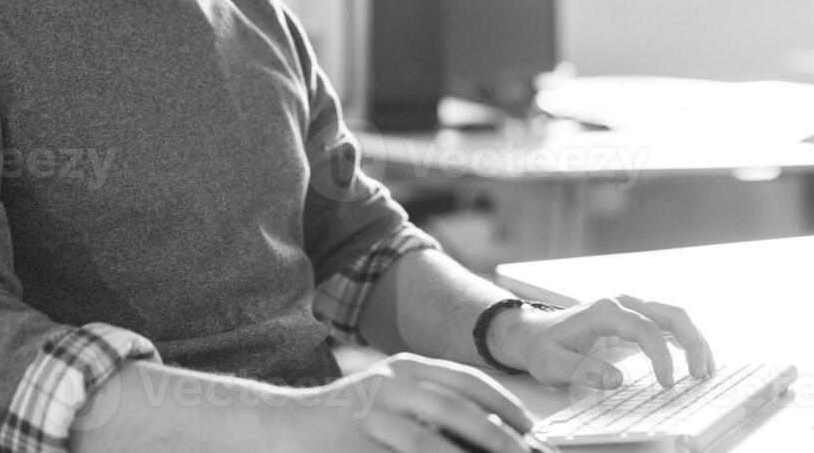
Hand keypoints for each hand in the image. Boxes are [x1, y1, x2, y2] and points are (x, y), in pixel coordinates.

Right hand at [287, 352, 535, 452]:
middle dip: (496, 435)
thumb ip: (430, 406)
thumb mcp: (389, 397)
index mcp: (403, 368)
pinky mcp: (356, 445)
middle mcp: (389, 385)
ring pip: (429, 441)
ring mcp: (370, 416)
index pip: (464, 380)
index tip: (530, 426)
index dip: (502, 403)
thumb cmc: (347, 417)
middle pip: (455, 407)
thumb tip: (490, 431)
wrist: (283, 426)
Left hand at [492, 295, 714, 388]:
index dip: (661, 356)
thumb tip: (617, 380)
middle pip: (669, 313)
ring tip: (705, 370)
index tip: (667, 383)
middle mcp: (622, 303)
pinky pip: (667, 324)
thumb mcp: (553, 364)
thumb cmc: (544, 349)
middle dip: (692, 341)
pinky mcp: (634, 318)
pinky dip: (685, 340)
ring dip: (694, 339)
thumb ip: (582, 372)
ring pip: (673, 315)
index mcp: (603, 311)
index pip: (644, 328)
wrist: (534, 333)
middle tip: (701, 374)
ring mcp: (630, 308)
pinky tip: (695, 360)